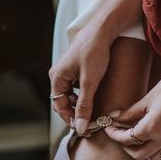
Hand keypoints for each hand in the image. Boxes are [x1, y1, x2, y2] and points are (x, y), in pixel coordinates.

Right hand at [49, 0, 142, 134]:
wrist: (103, 29)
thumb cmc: (95, 52)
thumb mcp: (90, 81)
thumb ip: (85, 105)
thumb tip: (81, 126)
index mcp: (57, 77)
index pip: (59, 106)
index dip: (70, 119)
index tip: (84, 129)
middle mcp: (58, 74)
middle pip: (63, 101)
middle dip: (74, 114)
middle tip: (90, 125)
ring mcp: (67, 71)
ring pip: (70, 95)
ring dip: (79, 106)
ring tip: (93, 114)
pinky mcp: (76, 68)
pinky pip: (75, 88)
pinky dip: (83, 97)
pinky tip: (94, 100)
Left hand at [106, 36, 160, 159]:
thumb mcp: (147, 99)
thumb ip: (130, 112)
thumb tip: (115, 117)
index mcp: (152, 128)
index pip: (127, 139)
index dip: (115, 135)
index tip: (109, 128)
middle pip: (139, 155)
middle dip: (127, 147)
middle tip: (121, 135)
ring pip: (154, 156)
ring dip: (143, 150)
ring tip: (137, 137)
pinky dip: (157, 147)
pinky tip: (154, 135)